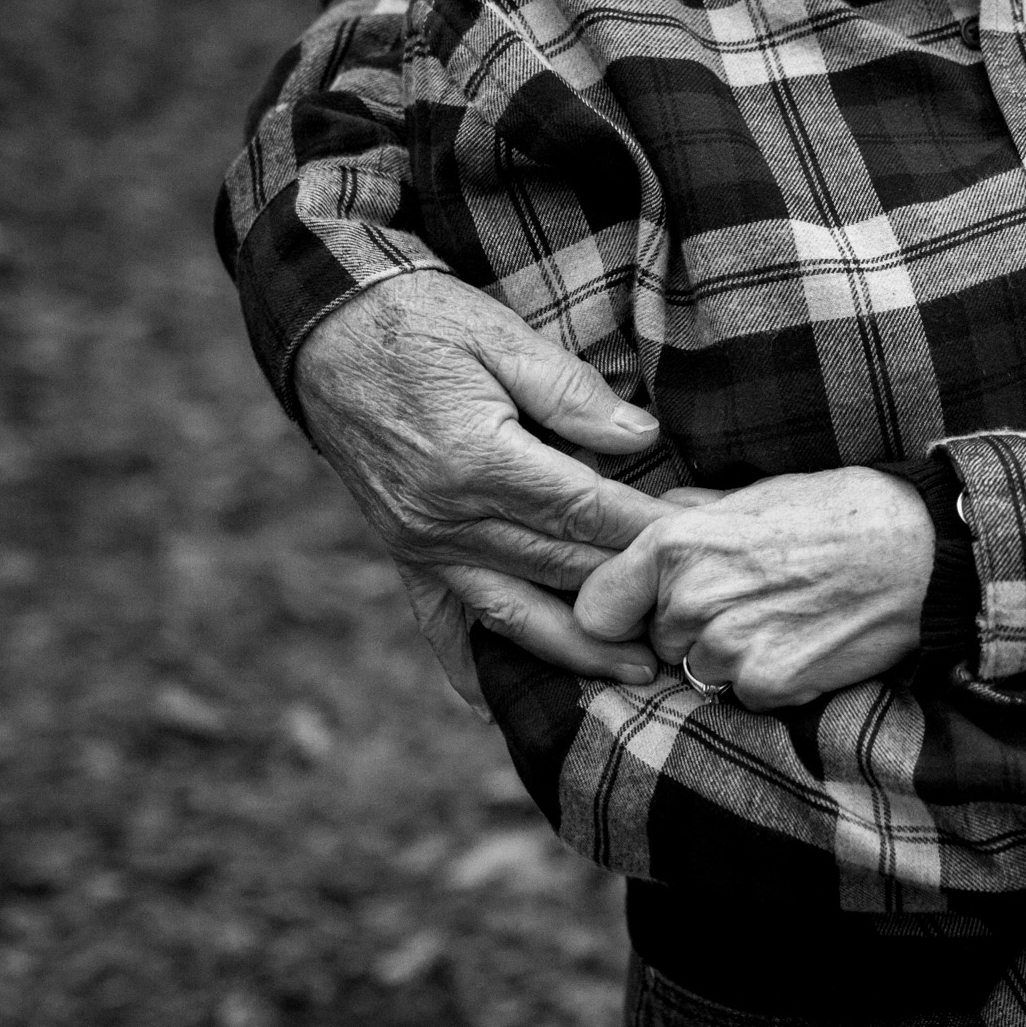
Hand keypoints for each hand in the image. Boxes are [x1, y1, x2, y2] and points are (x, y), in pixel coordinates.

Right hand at [296, 270, 675, 710]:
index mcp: (477, 461)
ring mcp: (420, 542)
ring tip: (636, 674)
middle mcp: (445, 517)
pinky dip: (469, 664)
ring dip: (576, 649)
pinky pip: (439, 621)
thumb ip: (572, 393)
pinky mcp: (403, 551)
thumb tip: (643, 438)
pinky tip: (498, 704)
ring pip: (512, 612)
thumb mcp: (501, 335)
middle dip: (630, 594)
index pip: (585, 513)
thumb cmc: (421, 322)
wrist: (325, 330)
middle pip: (560, 568)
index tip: (700, 551)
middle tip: (694, 618)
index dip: (647, 534)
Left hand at [574, 468, 936, 709]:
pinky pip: (743, 696)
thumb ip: (688, 514)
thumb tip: (645, 519)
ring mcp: (728, 649)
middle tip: (749, 599)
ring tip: (783, 617)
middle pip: (654, 641)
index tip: (642, 611)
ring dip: (730, 657)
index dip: (618, 611)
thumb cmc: (839, 512)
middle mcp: (690, 600)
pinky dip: (770, 679)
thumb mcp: (753, 494)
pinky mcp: (768, 685)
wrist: (921, 553)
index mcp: (674, 545)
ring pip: (699, 671)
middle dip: (688, 629)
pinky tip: (805, 642)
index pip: (596, 606)